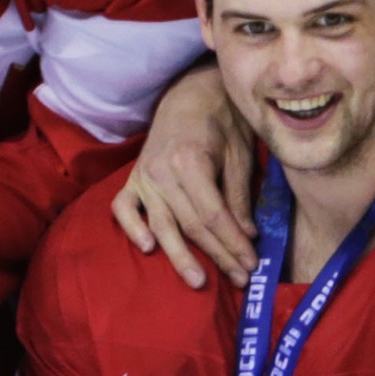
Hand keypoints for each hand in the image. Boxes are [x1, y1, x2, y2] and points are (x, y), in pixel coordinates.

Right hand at [113, 60, 257, 287]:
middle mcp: (161, 173)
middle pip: (190, 225)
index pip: (213, 215)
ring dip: (179, 256)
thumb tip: (246, 235)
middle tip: (238, 278)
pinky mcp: (132, 179)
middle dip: (216, 254)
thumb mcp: (239, 155)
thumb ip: (238, 195)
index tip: (251, 264)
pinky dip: (132, 228)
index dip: (232, 243)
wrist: (190, 94)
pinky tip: (148, 248)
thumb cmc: (221, 122)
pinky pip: (124, 208)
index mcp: (190, 162)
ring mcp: (143, 177)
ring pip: (159, 225)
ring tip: (196, 281)